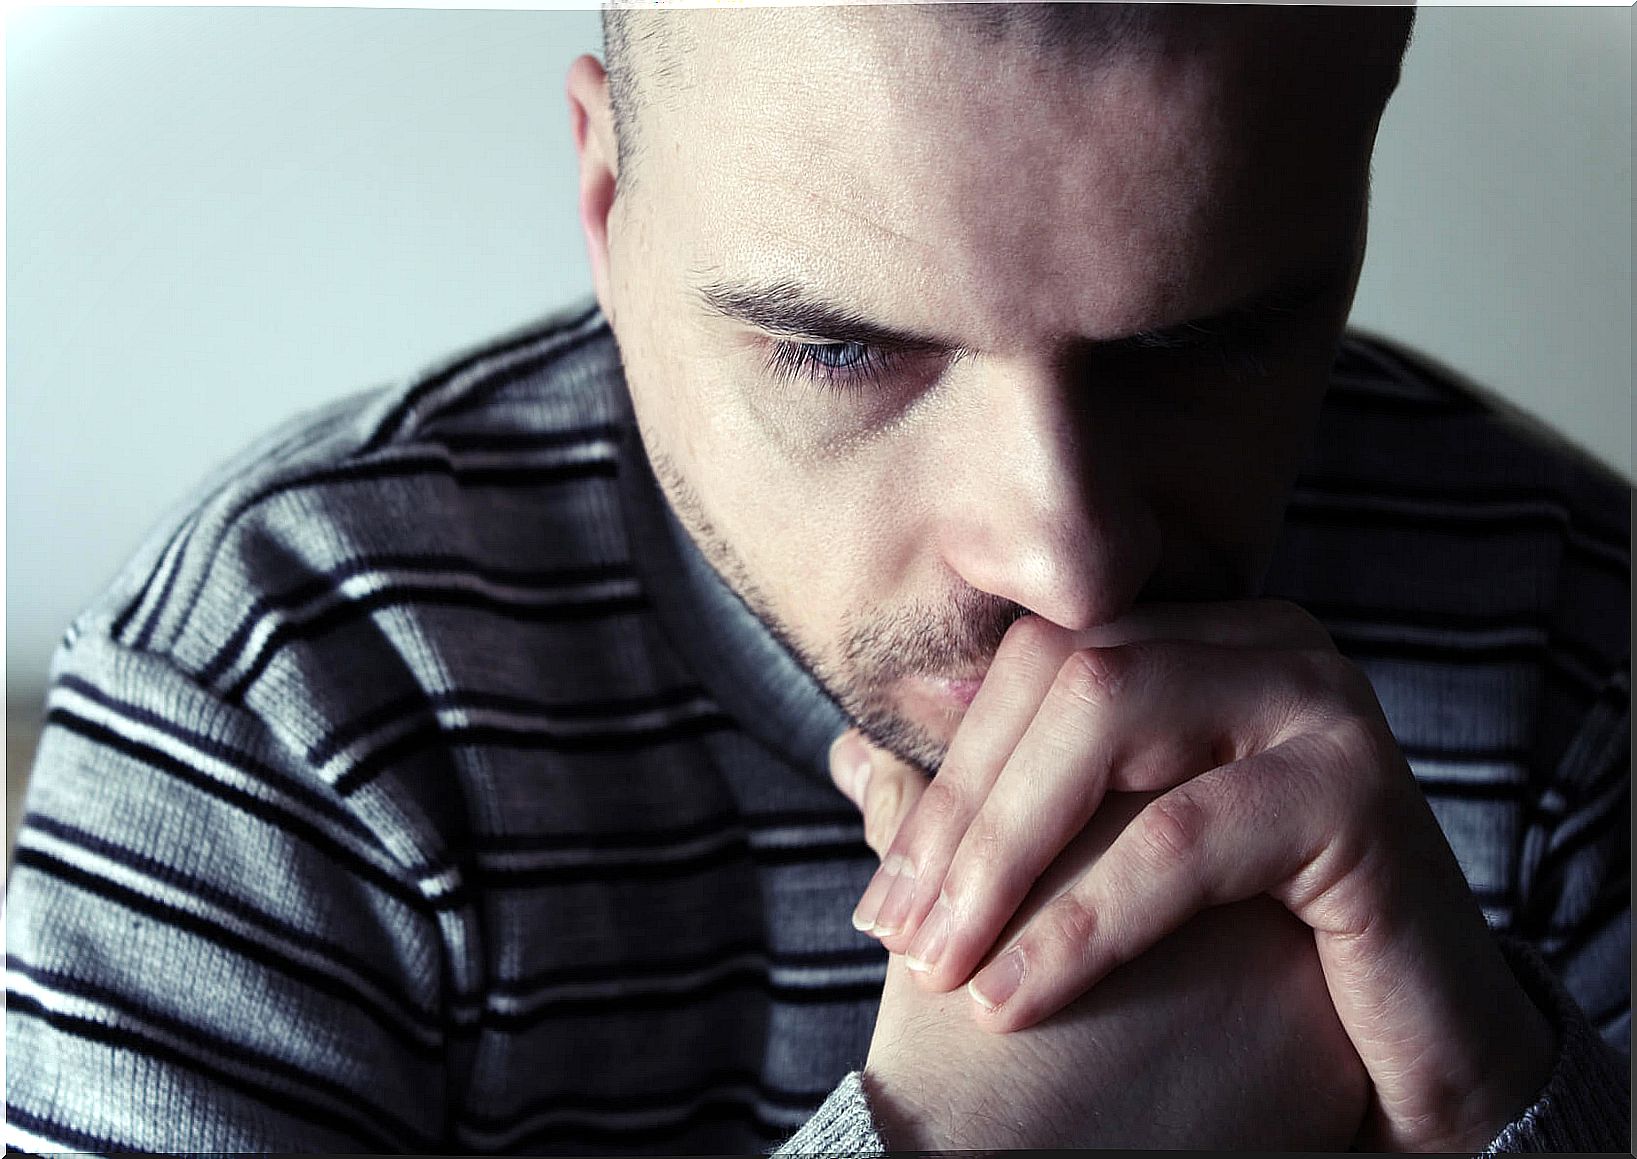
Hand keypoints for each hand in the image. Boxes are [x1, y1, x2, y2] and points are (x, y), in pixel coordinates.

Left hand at [840, 600, 1555, 1150]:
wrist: (1413, 1039)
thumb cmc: (1247, 947)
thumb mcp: (1104, 861)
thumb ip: (991, 806)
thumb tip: (849, 757)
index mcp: (1199, 641)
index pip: (1034, 662)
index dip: (943, 771)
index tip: (881, 891)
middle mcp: (1263, 643)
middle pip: (1061, 676)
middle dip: (961, 813)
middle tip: (895, 932)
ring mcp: (1318, 702)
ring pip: (1109, 726)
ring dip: (1001, 856)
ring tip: (942, 966)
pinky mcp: (1360, 791)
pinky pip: (1184, 839)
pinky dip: (1083, 921)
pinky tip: (1015, 997)